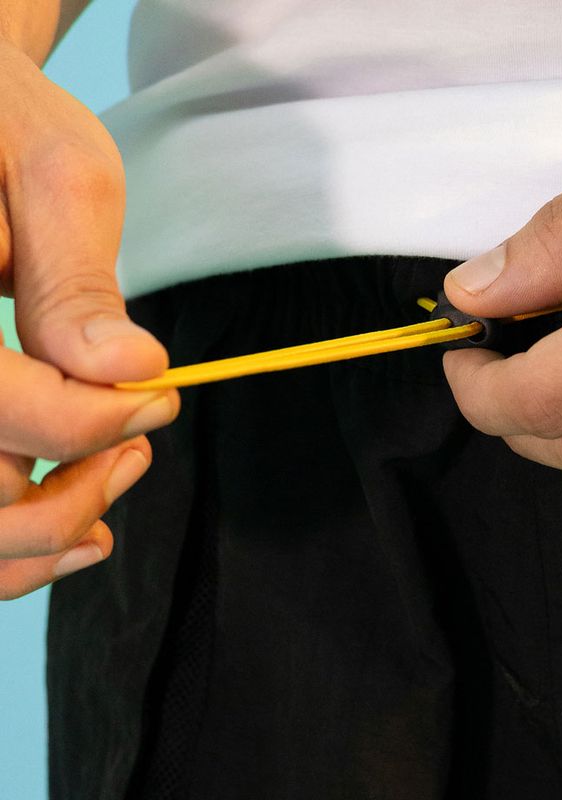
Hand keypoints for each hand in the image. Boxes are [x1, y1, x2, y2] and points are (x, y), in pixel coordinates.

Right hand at [0, 41, 178, 598]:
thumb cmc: (4, 122)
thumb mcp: (56, 180)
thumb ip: (77, 287)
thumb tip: (130, 374)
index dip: (92, 423)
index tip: (159, 399)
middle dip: (69, 491)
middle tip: (141, 447)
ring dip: (38, 534)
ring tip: (109, 492)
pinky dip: (10, 544)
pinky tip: (71, 530)